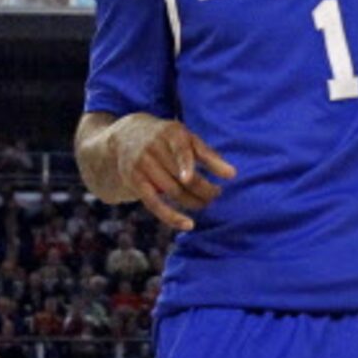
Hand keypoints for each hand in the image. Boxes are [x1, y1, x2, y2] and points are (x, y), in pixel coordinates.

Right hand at [104, 113, 233, 232]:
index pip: (182, 150)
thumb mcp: (187, 139)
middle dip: (204, 190)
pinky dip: (172, 217)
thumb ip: (209, 155)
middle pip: (184, 177)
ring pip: (173, 192)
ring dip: (193, 202)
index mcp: (171, 133)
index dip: (187, 165)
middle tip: (215, 194)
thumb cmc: (167, 139)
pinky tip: (188, 225)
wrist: (125, 136)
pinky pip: (155, 204)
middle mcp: (154, 147)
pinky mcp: (135, 181)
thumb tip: (233, 175)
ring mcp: (142, 165)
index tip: (192, 179)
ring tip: (204, 203)